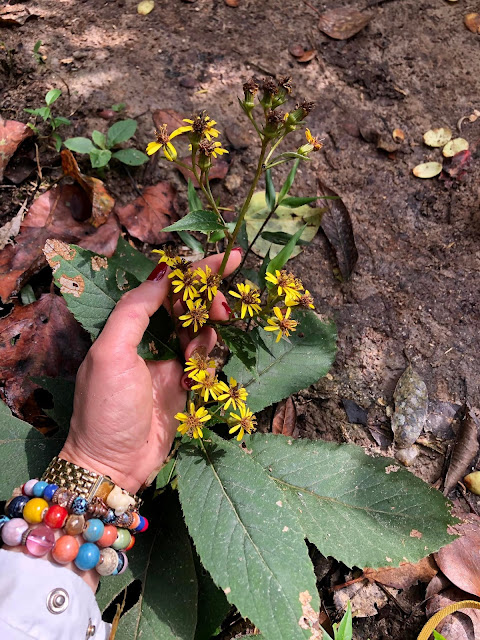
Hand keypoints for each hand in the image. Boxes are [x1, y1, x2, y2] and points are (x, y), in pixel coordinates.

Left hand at [60, 250, 240, 493]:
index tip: (229, 258)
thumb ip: (135, 310)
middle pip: (188, 305)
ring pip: (201, 330)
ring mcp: (169, 362)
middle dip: (209, 300)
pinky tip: (200, 368)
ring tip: (206, 343)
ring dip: (209, 330)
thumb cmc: (106, 408)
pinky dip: (208, 358)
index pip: (166, 288)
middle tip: (224, 307)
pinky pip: (206, 360)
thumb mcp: (111, 353)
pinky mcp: (185, 385)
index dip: (196, 272)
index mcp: (128, 327)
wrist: (114, 464)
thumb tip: (164, 274)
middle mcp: (150, 339)